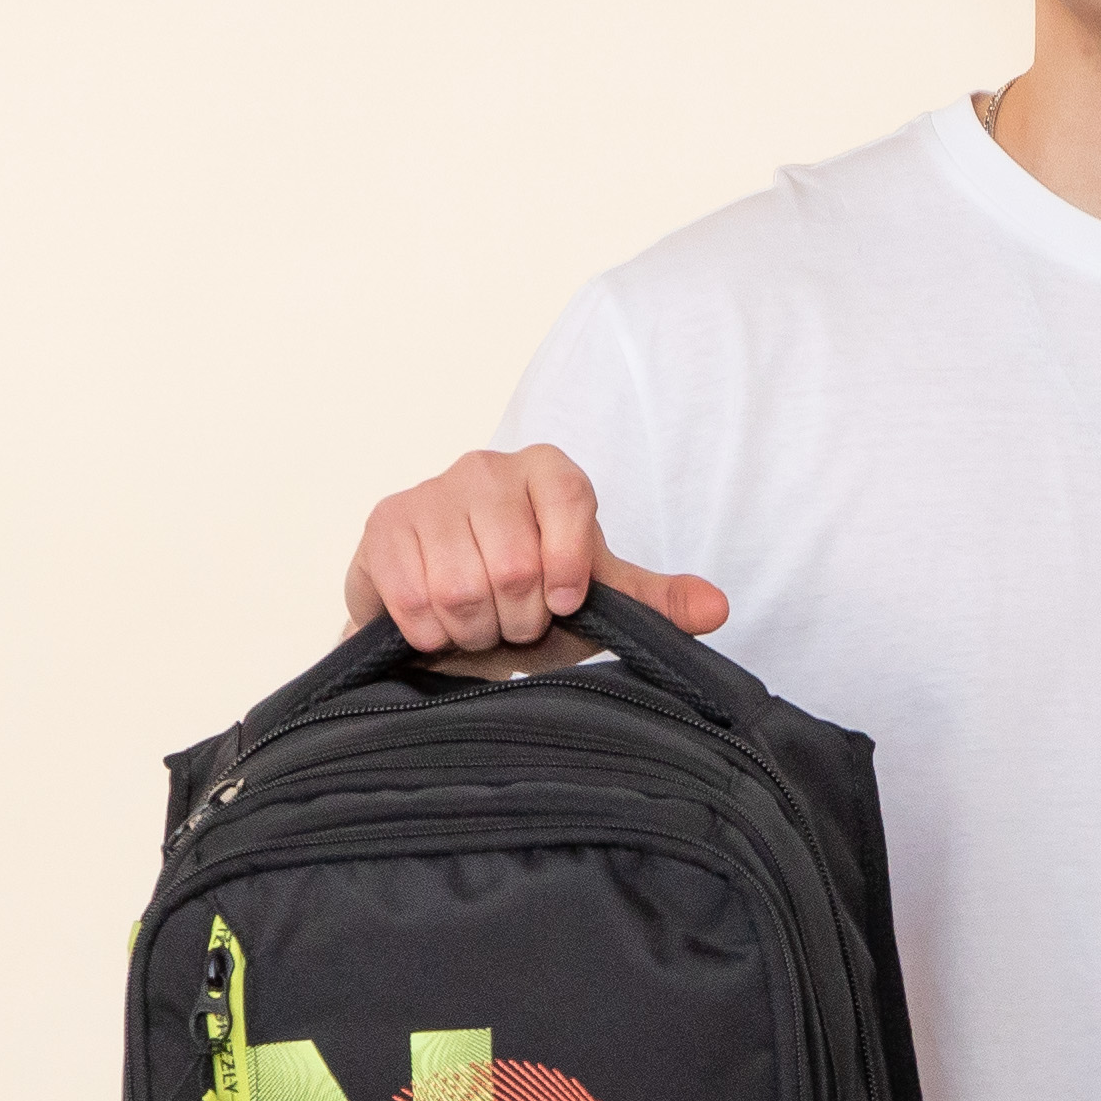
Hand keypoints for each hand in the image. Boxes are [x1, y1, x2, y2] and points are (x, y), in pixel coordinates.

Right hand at [345, 445, 728, 653]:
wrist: (446, 618)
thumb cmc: (527, 601)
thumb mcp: (596, 604)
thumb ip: (653, 603)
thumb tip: (717, 607)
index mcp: (549, 473)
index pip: (569, 501)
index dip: (568, 568)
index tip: (564, 603)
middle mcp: (487, 468)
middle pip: (513, 563)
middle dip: (517, 618)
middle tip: (513, 622)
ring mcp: (430, 492)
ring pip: (461, 587)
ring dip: (473, 630)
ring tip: (477, 625)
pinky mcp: (384, 525)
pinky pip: (413, 598)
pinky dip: (431, 632)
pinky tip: (437, 627)